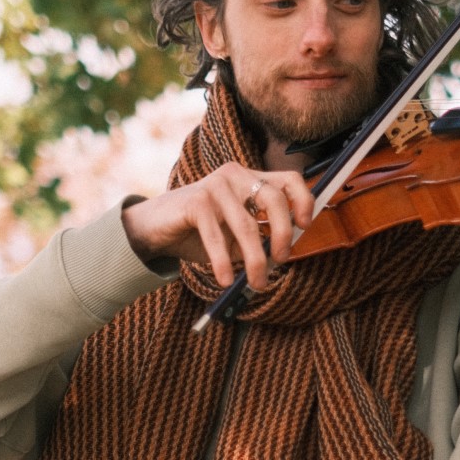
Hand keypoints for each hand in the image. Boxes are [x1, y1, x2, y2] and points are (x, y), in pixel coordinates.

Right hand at [122, 163, 314, 290]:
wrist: (154, 229)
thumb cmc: (199, 232)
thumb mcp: (235, 235)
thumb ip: (259, 237)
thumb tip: (282, 254)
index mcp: (249, 179)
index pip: (288, 180)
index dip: (303, 201)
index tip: (305, 225)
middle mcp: (235, 176)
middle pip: (274, 200)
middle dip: (283, 234)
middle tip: (281, 260)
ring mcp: (215, 186)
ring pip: (248, 227)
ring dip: (255, 261)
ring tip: (257, 282)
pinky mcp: (196, 201)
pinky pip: (217, 238)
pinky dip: (224, 263)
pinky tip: (225, 280)